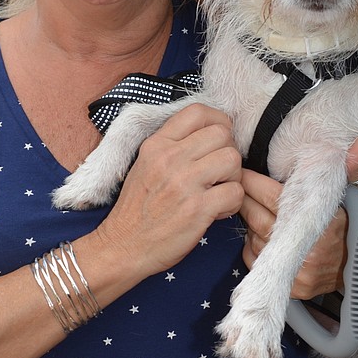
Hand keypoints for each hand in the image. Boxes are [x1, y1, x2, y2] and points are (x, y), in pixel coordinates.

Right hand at [97, 103, 243, 278]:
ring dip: (233, 177)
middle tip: (219, 173)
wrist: (122, 246)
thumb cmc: (137, 209)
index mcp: (156, 144)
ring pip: (232, 159)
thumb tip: (209, 135)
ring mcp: (184, 183)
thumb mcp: (144, 165)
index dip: (218, 122)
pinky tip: (217, 211)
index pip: (197, 112)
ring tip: (219, 192)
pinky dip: (232, 203)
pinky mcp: (197, 209)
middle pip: (222, 134)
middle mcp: (169, 158)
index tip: (218, 140)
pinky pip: (235, 192)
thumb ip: (172, 146)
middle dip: (227, 153)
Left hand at [239, 136, 357, 296]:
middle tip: (237, 185)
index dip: (254, 183)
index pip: (274, 199)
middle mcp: (309, 251)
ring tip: (251, 206)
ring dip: (249, 223)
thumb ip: (354, 168)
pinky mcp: (295, 287)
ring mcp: (301, 273)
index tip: (242, 172)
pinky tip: (261, 232)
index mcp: (322, 225)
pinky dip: (254, 245)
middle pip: (258, 220)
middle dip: (245, 200)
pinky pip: (258, 262)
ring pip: (254, 241)